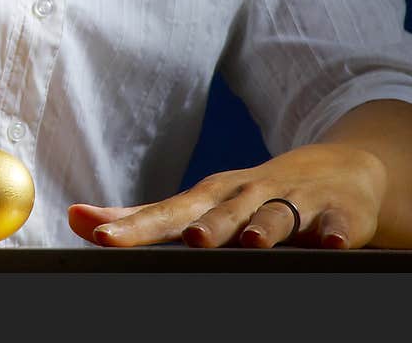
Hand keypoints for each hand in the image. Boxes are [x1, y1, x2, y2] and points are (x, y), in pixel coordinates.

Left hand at [68, 143, 386, 248]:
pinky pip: (336, 223)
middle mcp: (244, 194)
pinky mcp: (336, 212)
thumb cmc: (246, 195)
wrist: (333, 170)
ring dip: (263, 227)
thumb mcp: (196, 204)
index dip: (135, 228)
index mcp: (207, 197)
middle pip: (220, 212)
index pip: (165, 213)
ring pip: (275, 215)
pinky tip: (331, 242)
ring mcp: (292, 200)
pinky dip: (334, 231)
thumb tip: (75, 218)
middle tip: (189, 239)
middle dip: (206, 226)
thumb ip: (140, 218)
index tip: (101, 238)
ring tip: (251, 242)